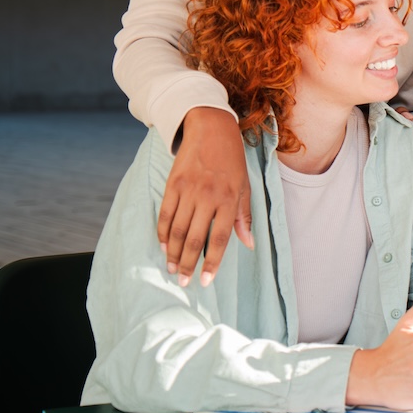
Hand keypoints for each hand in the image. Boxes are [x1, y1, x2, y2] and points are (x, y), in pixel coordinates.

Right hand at [159, 107, 252, 287]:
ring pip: (178, 230)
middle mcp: (208, 197)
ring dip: (173, 253)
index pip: (219, 239)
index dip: (212, 262)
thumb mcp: (245, 187)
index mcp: (229, 200)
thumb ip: (244, 217)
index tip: (206, 281)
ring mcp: (189, 191)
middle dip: (188, 264)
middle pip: (195, 238)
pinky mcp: (173, 184)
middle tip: (184, 283)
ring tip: (172, 270)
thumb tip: (249, 244)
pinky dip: (163, 233)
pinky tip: (164, 247)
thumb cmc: (233, 161)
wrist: (211, 130)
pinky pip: (165, 214)